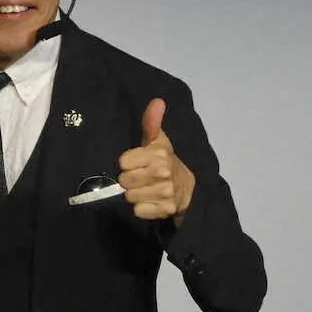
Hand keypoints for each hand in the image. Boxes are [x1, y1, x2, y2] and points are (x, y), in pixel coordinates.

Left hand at [117, 98, 194, 223]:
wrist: (188, 188)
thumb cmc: (165, 162)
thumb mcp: (158, 142)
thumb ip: (152, 123)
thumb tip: (157, 101)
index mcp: (158, 155)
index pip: (123, 163)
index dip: (127, 164)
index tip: (137, 163)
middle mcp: (163, 173)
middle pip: (124, 181)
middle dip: (130, 180)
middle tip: (141, 178)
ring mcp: (165, 192)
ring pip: (130, 196)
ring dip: (135, 194)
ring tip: (146, 189)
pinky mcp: (165, 210)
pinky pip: (138, 211)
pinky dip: (142, 208)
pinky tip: (151, 201)